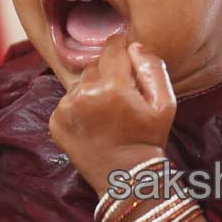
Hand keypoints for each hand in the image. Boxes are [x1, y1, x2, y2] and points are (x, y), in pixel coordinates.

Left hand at [48, 36, 176, 194]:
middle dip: (107, 72)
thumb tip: (133, 45)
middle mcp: (85, 93)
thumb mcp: (165, 104)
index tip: (126, 58)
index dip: (121, 48)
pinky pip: (67, 100)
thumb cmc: (148, 138)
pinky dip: (78, 106)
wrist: (124, 177)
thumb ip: (152, 68)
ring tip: (106, 111)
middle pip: (94, 64)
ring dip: (92, 89)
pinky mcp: (55, 120)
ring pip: (80, 82)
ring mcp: (66, 108)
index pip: (112, 47)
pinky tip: (92, 122)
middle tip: (120, 94)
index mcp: (113, 86)